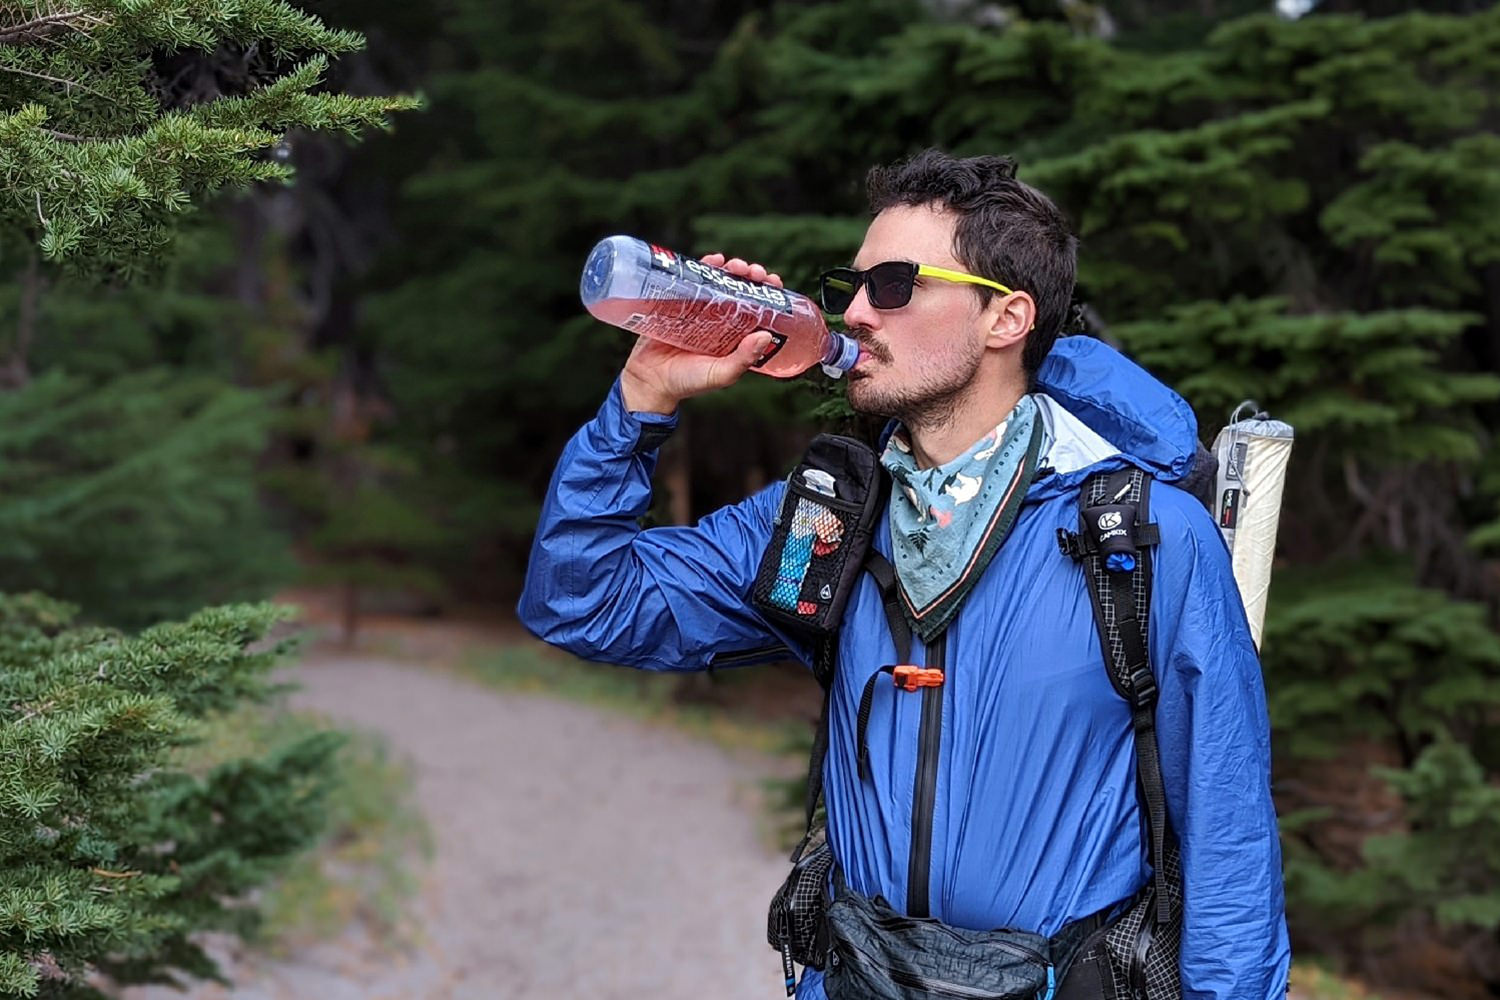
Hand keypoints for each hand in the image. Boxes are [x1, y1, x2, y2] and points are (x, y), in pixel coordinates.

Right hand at [619, 254, 785, 414]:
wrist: (650, 380)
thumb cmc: (688, 382)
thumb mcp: (720, 374)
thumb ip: (743, 359)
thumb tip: (766, 336)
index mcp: (736, 336)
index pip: (758, 308)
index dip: (768, 293)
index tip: (773, 282)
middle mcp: (720, 320)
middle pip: (741, 290)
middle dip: (750, 276)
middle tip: (753, 272)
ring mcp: (699, 310)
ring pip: (720, 282)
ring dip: (731, 269)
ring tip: (736, 266)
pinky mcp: (678, 303)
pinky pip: (693, 280)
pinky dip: (705, 267)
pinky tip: (714, 260)